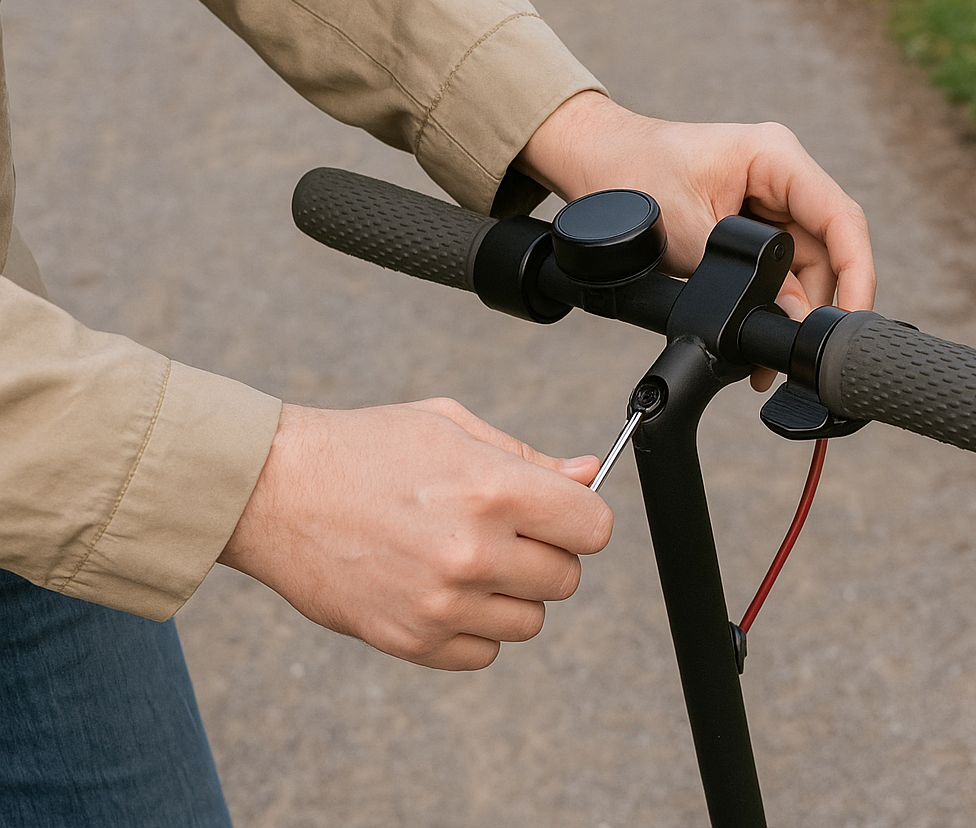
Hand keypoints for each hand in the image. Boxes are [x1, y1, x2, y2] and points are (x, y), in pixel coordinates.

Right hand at [218, 399, 610, 670]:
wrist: (272, 490)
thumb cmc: (364, 449)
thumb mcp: (452, 428)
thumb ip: (529, 458)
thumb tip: (589, 475)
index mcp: (495, 489)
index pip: (593, 528)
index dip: (580, 519)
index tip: (559, 516)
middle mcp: (474, 551)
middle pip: (566, 578)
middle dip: (543, 555)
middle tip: (498, 533)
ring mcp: (442, 602)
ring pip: (529, 622)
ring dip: (509, 596)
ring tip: (463, 560)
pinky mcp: (410, 639)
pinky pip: (483, 654)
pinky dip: (471, 630)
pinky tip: (439, 590)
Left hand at [518, 92, 875, 387]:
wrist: (593, 162)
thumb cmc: (632, 177)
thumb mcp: (691, 236)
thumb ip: (751, 280)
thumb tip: (794, 322)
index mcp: (775, 156)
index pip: (841, 218)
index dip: (858, 273)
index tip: (852, 319)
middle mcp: (782, 173)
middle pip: (827, 250)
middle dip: (815, 306)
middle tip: (793, 356)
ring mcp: (771, 196)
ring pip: (807, 265)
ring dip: (793, 311)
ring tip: (768, 360)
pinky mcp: (757, 218)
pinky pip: (783, 265)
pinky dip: (775, 301)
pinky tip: (762, 335)